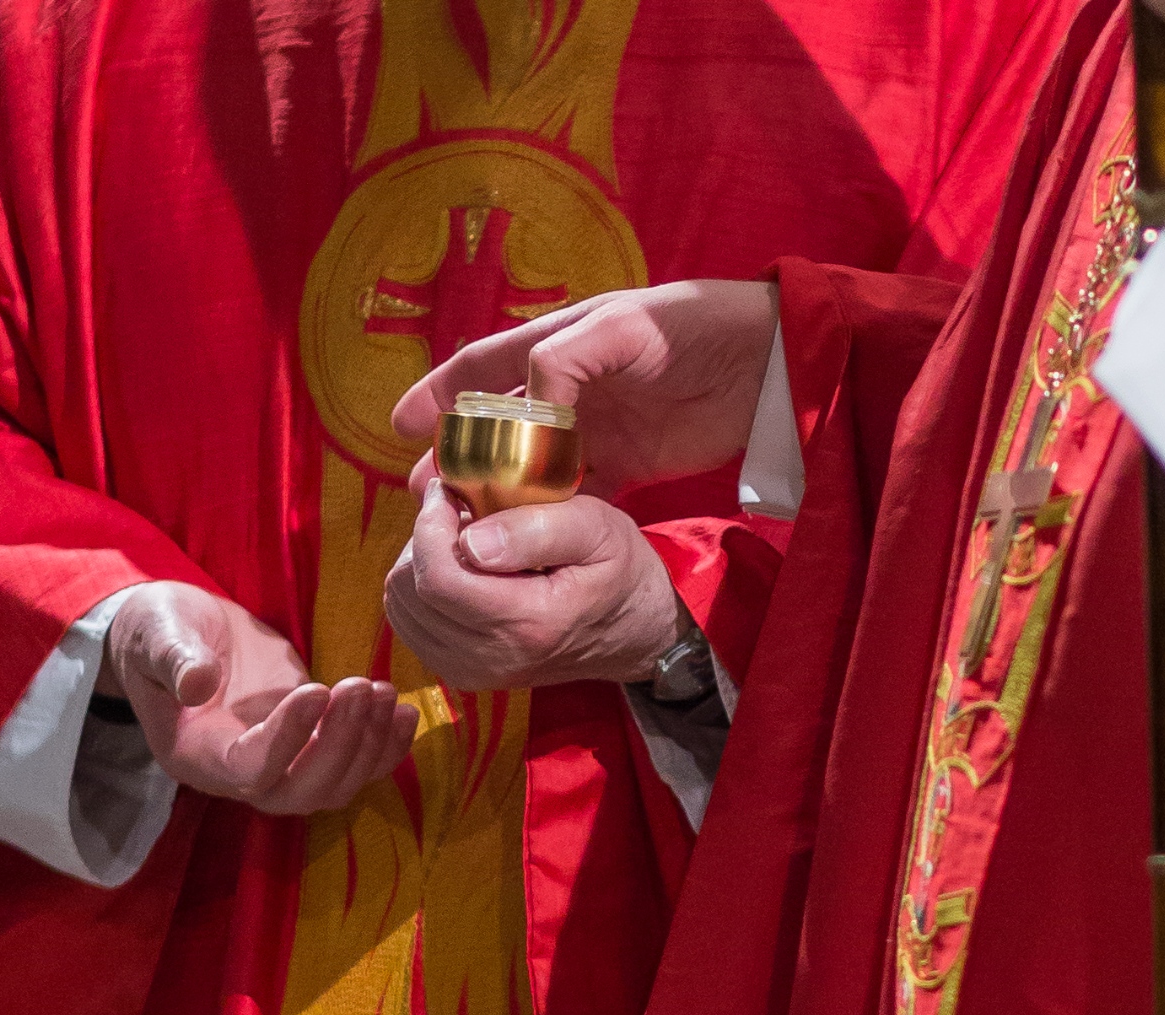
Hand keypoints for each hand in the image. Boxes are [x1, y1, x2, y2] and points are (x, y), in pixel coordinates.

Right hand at [99, 582, 418, 814]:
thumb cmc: (162, 630)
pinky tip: (405, 711)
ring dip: (368, 745)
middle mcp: (238, 774)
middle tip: (361, 687)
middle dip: (340, 745)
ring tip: (383, 691)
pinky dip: (386, 749)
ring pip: (334, 787)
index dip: (288, 739)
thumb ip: (174, 657)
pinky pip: (356, 768)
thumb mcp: (158, 632)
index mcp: (196, 753)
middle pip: (300, 792)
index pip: (249, 770)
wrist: (183, 631)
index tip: (318, 689)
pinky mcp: (310, 746)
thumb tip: (196, 682)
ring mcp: (279, 765)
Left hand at [384, 483, 681, 690]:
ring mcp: (474, 672)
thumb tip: (469, 539)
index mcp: (528, 622)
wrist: (637, 634)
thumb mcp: (598, 529)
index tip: (449, 493)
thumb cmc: (621, 572)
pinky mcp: (463, 673)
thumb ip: (536, 528)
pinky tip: (458, 570)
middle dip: (422, 540)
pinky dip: (421, 589)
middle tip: (459, 512)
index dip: (428, 526)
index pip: (438, 579)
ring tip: (461, 541)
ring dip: (419, 563)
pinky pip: (410, 625)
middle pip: (411, 592)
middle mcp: (493, 657)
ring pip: (402, 608)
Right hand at [392, 280, 778, 497]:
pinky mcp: (630, 465)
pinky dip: (553, 516)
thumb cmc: (695, 325)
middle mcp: (569, 388)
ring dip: (499, 494)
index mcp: (559, 342)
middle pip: (498, 426)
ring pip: (532, 467)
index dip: (440, 392)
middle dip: (459, 456)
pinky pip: (579, 496)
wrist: (766, 362)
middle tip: (425, 494)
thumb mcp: (623, 326)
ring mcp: (597, 429)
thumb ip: (566, 358)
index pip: (485, 366)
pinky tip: (526, 539)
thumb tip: (525, 401)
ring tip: (464, 523)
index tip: (399, 425)